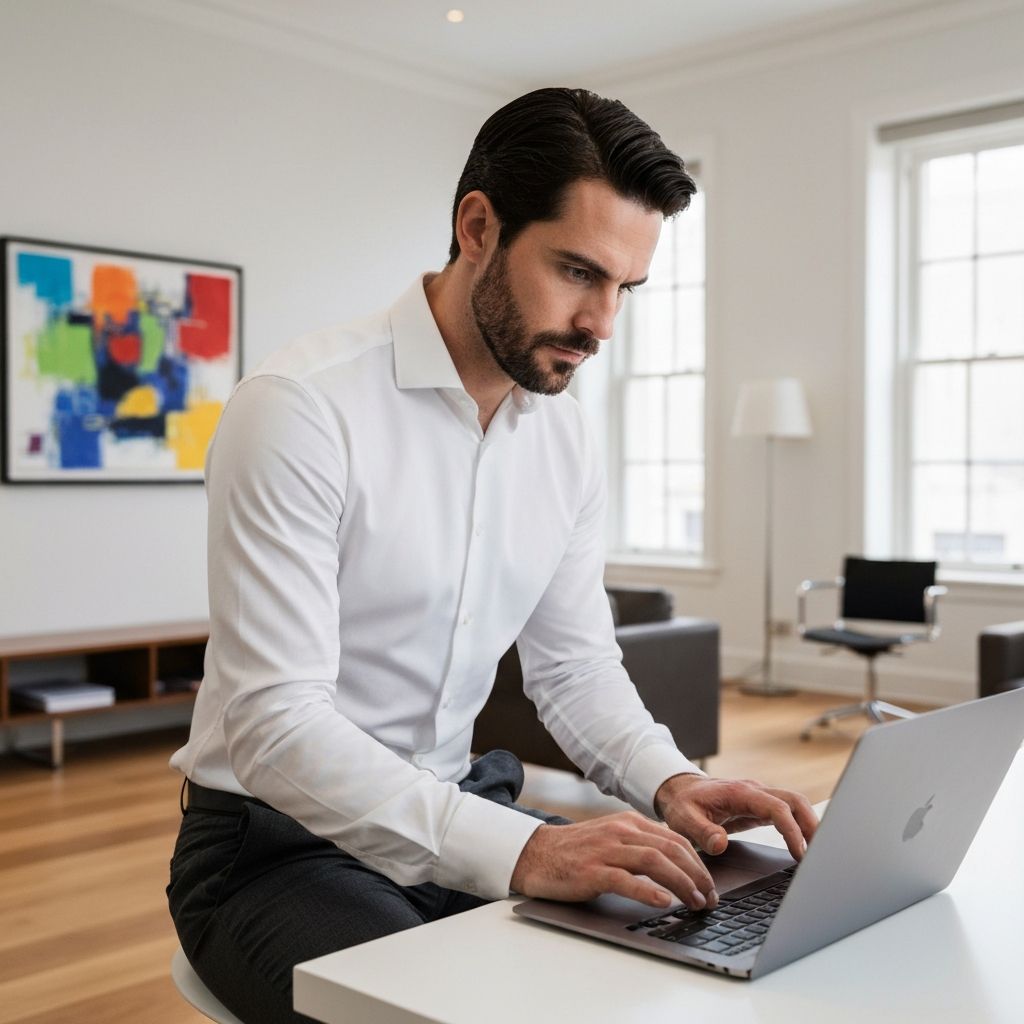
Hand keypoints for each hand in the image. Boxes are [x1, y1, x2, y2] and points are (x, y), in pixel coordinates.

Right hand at [510, 811, 718, 910]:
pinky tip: (663, 901)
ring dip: (681, 883)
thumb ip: (639, 846)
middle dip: (696, 875)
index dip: (698, 863)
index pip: (675, 839)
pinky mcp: (591, 871)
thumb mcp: (612, 839)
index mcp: (629, 822)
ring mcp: (606, 850)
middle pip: (671, 849)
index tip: (709, 885)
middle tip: (709, 898)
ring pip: (654, 861)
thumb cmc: (576, 852)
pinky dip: (648, 890)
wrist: (536, 854)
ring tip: (694, 902)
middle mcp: (620, 831)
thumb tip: (676, 867)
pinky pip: (625, 879)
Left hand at [654, 774, 816, 861]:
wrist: (679, 790)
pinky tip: (805, 846)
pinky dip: (800, 827)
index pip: (776, 807)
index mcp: (739, 792)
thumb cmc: (683, 803)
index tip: (800, 853)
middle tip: (821, 855)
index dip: (791, 829)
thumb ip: (702, 832)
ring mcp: (759, 797)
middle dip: (812, 825)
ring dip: (810, 825)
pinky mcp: (760, 807)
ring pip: (795, 805)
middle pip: (795, 801)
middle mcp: (754, 791)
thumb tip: (721, 843)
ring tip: (818, 854)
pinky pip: (787, 813)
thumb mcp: (684, 819)